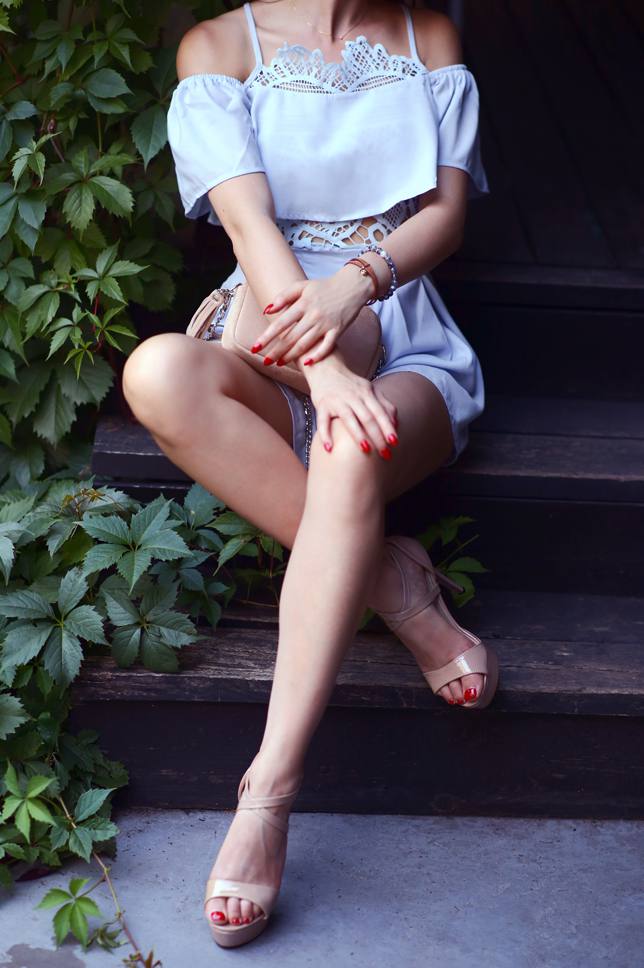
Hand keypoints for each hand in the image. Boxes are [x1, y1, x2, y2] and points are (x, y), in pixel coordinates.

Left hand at [252, 265, 374, 367]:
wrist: (352, 286)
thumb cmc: (325, 287)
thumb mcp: (302, 286)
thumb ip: (284, 296)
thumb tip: (267, 309)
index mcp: (303, 304)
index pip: (281, 323)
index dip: (267, 336)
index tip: (255, 347)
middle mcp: (313, 315)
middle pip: (291, 337)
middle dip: (276, 351)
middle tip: (265, 361)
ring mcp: (326, 324)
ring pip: (306, 344)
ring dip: (291, 356)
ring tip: (279, 363)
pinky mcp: (338, 331)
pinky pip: (327, 346)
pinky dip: (317, 356)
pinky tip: (307, 363)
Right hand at [306, 353, 398, 456]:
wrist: (325, 367)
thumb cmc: (349, 384)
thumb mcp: (368, 390)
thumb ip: (383, 404)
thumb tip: (396, 423)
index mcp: (366, 393)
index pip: (380, 412)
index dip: (388, 427)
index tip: (395, 443)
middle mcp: (353, 396)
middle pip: (368, 418)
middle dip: (377, 436)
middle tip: (385, 454)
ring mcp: (337, 400)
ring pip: (349, 418)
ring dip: (358, 435)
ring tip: (366, 450)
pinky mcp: (322, 404)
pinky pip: (323, 421)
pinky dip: (325, 434)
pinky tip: (329, 448)